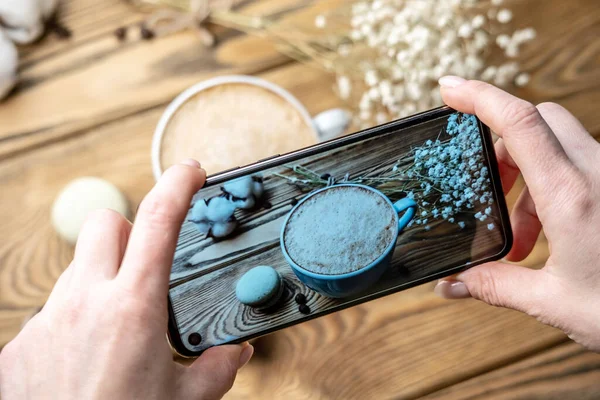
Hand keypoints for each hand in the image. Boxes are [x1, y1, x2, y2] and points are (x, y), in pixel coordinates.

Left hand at [0, 159, 252, 398]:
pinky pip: (51, 314)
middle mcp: (85, 301)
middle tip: (146, 265)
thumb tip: (236, 354)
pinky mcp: (17, 345)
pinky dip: (73, 323)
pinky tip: (82, 363)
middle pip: (105, 223)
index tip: (192, 170)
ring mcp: (46, 321)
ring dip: (101, 282)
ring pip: (77, 271)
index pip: (159, 219)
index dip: (179, 184)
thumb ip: (216, 370)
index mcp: (134, 307)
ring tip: (116, 331)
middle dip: (129, 232)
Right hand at [434, 76, 599, 351]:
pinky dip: (551, 186)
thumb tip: (453, 284)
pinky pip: (579, 164)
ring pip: (558, 143)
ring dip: (527, 175)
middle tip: (486, 187)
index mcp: (572, 197)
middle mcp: (597, 173)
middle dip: (501, 144)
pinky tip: (549, 233)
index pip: (519, 122)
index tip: (449, 90)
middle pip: (538, 120)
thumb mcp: (556, 302)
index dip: (479, 97)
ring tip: (520, 233)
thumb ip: (497, 286)